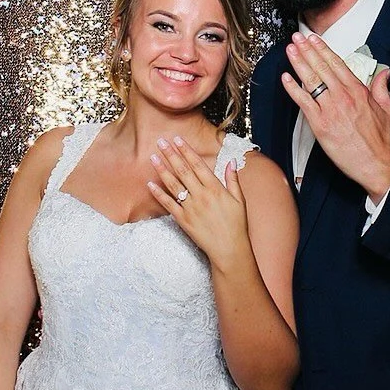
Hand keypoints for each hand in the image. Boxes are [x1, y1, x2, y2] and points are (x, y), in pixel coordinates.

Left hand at [147, 136, 252, 270]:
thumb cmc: (237, 225)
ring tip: (153, 157)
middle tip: (161, 141)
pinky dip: (159, 194)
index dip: (187, 151)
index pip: (198, 164)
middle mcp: (201, 195)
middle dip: (171, 154)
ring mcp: (191, 208)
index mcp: (215, 188)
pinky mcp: (183, 220)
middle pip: (183, 170)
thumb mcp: (239, 200)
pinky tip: (150, 184)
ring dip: (162, 170)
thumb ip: (233, 179)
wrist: (230, 249)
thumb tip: (231, 161)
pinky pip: (168, 205)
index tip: (178, 139)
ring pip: (174, 185)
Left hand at [283, 32, 389, 201]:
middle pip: (321, 67)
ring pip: (311, 80)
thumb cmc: (379, 140)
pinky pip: (303, 102)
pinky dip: (293, 89)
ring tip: (290, 50)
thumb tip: (384, 73)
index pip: (337, 63)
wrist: (375, 163)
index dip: (323, 49)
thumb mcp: (387, 108)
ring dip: (299, 62)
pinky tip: (286, 78)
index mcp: (358, 91)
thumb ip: (382, 88)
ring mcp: (330, 109)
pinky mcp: (320, 124)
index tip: (313, 40)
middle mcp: (343, 96)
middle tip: (297, 38)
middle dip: (307, 50)